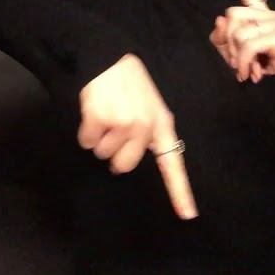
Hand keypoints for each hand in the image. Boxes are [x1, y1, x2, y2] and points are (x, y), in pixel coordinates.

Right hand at [78, 53, 196, 219]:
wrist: (107, 58)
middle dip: (115, 153)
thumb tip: (128, 162)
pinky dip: (86, 131)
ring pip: (104, 154)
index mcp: (161, 125)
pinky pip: (87, 142)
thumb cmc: (129, 85)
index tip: (188, 215)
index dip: (180, 192)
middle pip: (124, 165)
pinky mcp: (101, 120)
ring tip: (107, 111)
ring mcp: (123, 124)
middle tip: (115, 126)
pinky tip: (94, 110)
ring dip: (100, 137)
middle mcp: (145, 127)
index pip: (173, 164)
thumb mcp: (150, 106)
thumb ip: (149, 133)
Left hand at [208, 0, 274, 83]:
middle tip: (239, 62)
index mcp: (259, 15)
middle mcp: (270, 14)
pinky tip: (252, 73)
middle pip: (232, 15)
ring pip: (238, 31)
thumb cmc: (256, 70)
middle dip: (229, 42)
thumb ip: (223, 37)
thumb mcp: (233, 53)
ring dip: (237, 56)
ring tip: (247, 69)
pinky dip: (244, 62)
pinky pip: (248, 45)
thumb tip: (220, 21)